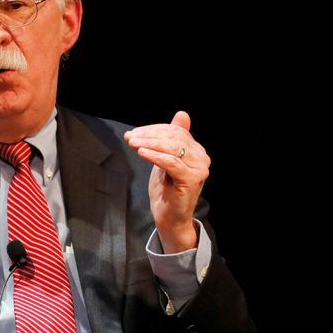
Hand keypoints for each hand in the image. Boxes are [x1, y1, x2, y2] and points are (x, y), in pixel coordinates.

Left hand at [124, 111, 209, 252]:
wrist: (169, 218)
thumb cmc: (166, 191)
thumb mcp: (164, 160)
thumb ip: (170, 139)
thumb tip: (183, 114)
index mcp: (196, 151)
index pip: (175, 131)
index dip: (154, 130)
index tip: (134, 133)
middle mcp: (202, 157)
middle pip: (174, 137)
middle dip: (149, 135)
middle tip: (130, 137)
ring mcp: (199, 168)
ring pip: (172, 148)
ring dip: (149, 143)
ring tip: (132, 143)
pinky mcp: (192, 179)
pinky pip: (171, 162)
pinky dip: (155, 156)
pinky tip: (141, 153)